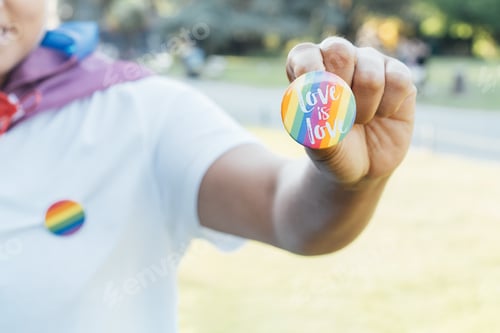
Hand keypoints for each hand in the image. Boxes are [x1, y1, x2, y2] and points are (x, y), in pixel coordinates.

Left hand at [286, 37, 415, 184]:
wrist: (363, 167)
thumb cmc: (333, 150)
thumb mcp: (320, 146)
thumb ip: (316, 127)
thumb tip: (318, 110)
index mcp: (310, 70)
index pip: (305, 54)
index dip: (308, 69)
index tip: (314, 96)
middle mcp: (340, 59)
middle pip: (338, 50)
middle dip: (338, 87)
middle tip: (339, 113)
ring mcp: (369, 62)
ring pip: (369, 73)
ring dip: (364, 106)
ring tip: (360, 120)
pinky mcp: (398, 73)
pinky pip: (398, 80)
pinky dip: (388, 106)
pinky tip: (382, 114)